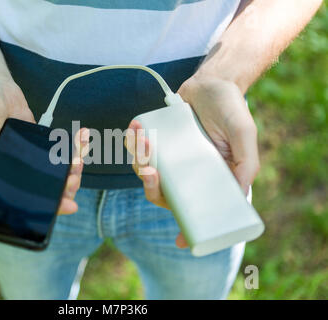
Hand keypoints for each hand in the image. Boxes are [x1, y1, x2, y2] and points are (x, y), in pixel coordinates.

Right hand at [0, 77, 88, 214]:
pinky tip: (82, 139)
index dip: (38, 205)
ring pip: (54, 176)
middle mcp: (8, 171)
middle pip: (40, 191)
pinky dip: (74, 149)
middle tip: (73, 179)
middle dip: (62, 190)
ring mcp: (27, 160)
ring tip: (79, 159)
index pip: (14, 199)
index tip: (61, 203)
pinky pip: (60, 155)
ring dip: (72, 172)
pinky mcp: (40, 146)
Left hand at [125, 76, 259, 247]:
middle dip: (151, 185)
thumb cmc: (232, 110)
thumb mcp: (244, 135)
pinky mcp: (157, 141)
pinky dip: (132, 142)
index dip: (187, 226)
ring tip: (142, 138)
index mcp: (209, 178)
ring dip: (139, 159)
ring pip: (146, 172)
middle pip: (163, 193)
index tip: (180, 241)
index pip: (196, 208)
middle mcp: (187, 173)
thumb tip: (240, 194)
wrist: (212, 82)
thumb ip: (245, 163)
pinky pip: (138, 149)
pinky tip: (134, 128)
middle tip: (152, 169)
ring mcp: (170, 158)